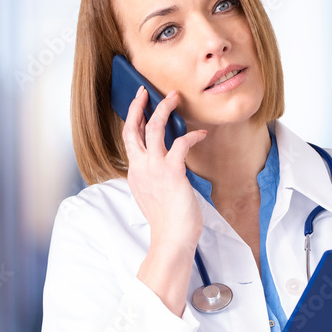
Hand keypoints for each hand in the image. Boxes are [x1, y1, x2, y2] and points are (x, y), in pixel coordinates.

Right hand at [121, 86, 207, 250]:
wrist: (172, 239)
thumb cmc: (169, 222)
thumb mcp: (155, 196)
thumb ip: (156, 178)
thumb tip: (167, 166)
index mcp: (135, 174)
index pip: (130, 140)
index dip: (134, 121)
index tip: (139, 109)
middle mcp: (140, 168)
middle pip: (132, 129)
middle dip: (137, 107)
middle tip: (144, 91)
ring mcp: (154, 168)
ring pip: (153, 128)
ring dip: (163, 109)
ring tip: (174, 97)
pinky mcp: (171, 172)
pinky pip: (180, 144)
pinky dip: (192, 136)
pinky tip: (202, 134)